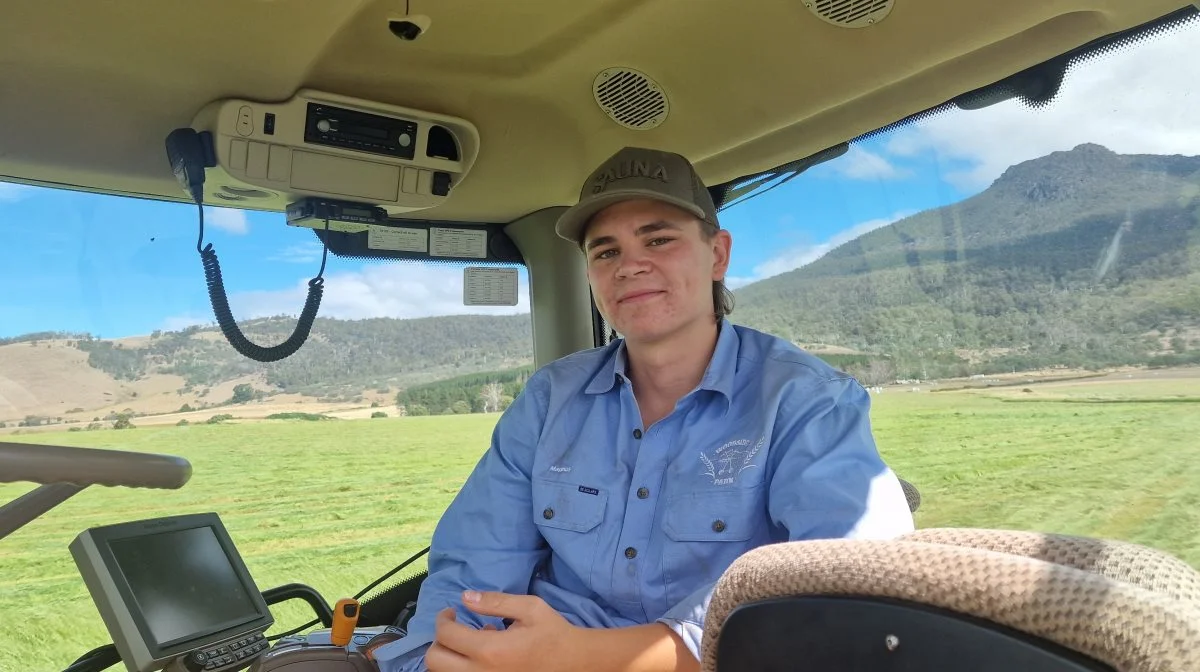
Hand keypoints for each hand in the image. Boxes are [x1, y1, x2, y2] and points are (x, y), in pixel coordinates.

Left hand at [425, 591, 579, 671]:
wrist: (574, 663)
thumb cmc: (553, 634)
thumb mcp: (529, 608)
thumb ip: (494, 602)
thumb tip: (465, 597)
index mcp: (490, 650)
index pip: (447, 635)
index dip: (443, 619)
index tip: (451, 612)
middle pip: (435, 660)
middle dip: (439, 640)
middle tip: (453, 627)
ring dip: (448, 656)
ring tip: (467, 642)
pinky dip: (461, 667)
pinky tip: (482, 656)